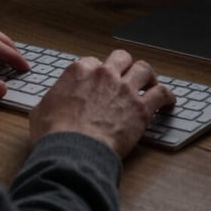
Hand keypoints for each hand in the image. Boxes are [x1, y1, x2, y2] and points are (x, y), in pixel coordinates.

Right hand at [29, 49, 175, 157]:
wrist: (73, 152)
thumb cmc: (55, 135)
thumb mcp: (41, 111)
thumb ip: (51, 100)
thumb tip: (51, 104)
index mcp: (79, 71)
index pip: (93, 62)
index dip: (97, 72)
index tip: (99, 82)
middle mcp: (104, 74)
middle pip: (121, 58)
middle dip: (124, 65)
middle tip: (126, 75)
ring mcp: (124, 89)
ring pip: (144, 69)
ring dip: (148, 75)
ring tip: (150, 83)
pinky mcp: (141, 108)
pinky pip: (161, 93)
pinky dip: (166, 95)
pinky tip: (169, 101)